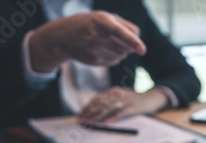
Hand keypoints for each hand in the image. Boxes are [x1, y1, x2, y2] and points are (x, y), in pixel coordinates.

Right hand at [30, 11, 145, 71]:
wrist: (63, 36)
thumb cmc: (90, 24)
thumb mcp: (105, 17)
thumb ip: (125, 26)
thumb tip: (137, 42)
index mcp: (100, 20)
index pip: (119, 31)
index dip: (132, 41)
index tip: (142, 50)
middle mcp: (96, 35)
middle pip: (126, 46)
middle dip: (128, 44)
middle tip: (117, 38)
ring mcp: (93, 50)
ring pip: (122, 55)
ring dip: (122, 51)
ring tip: (109, 43)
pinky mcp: (93, 61)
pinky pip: (115, 62)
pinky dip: (115, 57)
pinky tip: (104, 50)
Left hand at [77, 86, 169, 123]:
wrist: (151, 98)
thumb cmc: (134, 101)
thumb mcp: (120, 98)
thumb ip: (109, 103)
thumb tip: (94, 112)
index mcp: (113, 91)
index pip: (96, 99)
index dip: (87, 107)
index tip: (80, 115)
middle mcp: (118, 93)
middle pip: (100, 103)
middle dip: (89, 112)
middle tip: (82, 120)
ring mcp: (125, 99)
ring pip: (108, 108)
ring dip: (97, 116)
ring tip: (90, 123)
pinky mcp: (132, 106)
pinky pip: (120, 113)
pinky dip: (112, 118)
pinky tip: (105, 123)